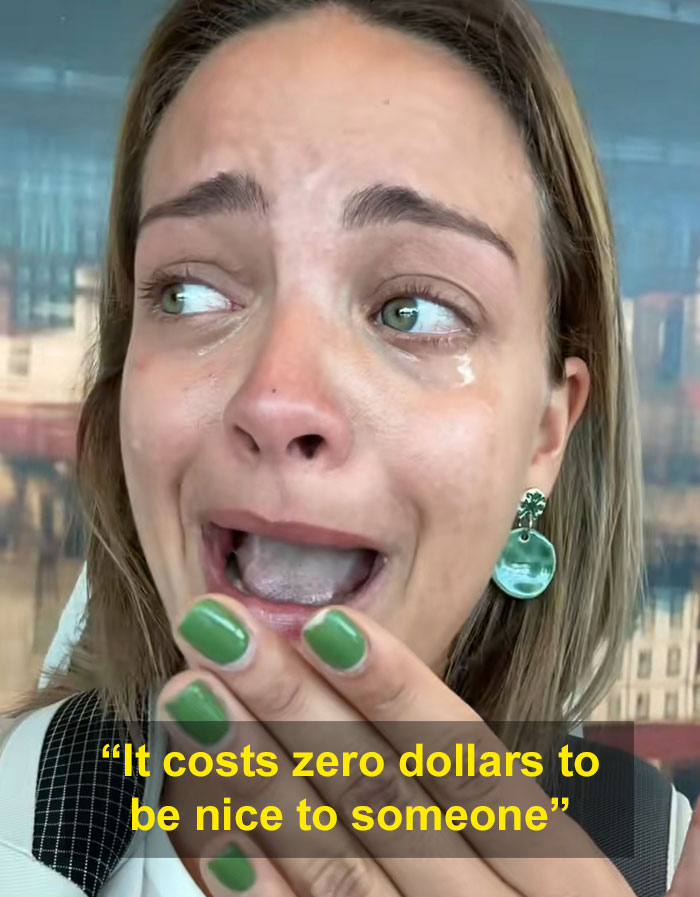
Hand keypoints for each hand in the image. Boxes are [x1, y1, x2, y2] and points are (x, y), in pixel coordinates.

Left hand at [157, 595, 693, 895]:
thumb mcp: (587, 892)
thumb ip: (535, 828)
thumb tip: (535, 735)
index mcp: (566, 888)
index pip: (470, 770)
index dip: (397, 694)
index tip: (325, 623)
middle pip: (382, 803)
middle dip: (291, 708)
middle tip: (216, 629)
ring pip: (329, 867)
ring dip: (248, 778)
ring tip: (185, 698)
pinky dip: (244, 880)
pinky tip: (196, 817)